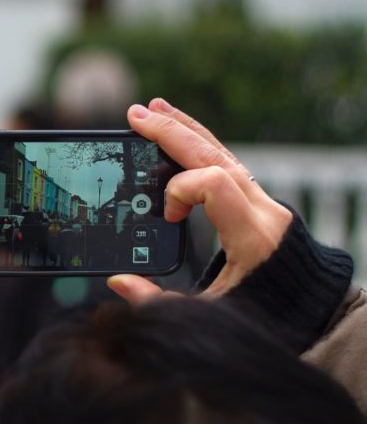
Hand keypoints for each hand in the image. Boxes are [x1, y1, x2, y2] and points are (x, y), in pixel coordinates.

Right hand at [108, 97, 292, 305]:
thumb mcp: (209, 313)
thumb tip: (118, 281)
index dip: (180, 190)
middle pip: (215, 156)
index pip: (215, 184)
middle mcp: (264, 212)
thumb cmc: (258, 313)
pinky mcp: (257, 200)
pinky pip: (228, 162)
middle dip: (173, 135)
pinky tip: (176, 130)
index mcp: (254, 237)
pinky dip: (199, 145)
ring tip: (152, 110)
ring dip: (185, 130)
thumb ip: (160, 300)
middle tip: (136, 117)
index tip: (167, 217)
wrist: (305, 310)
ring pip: (223, 152)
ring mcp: (264, 202)